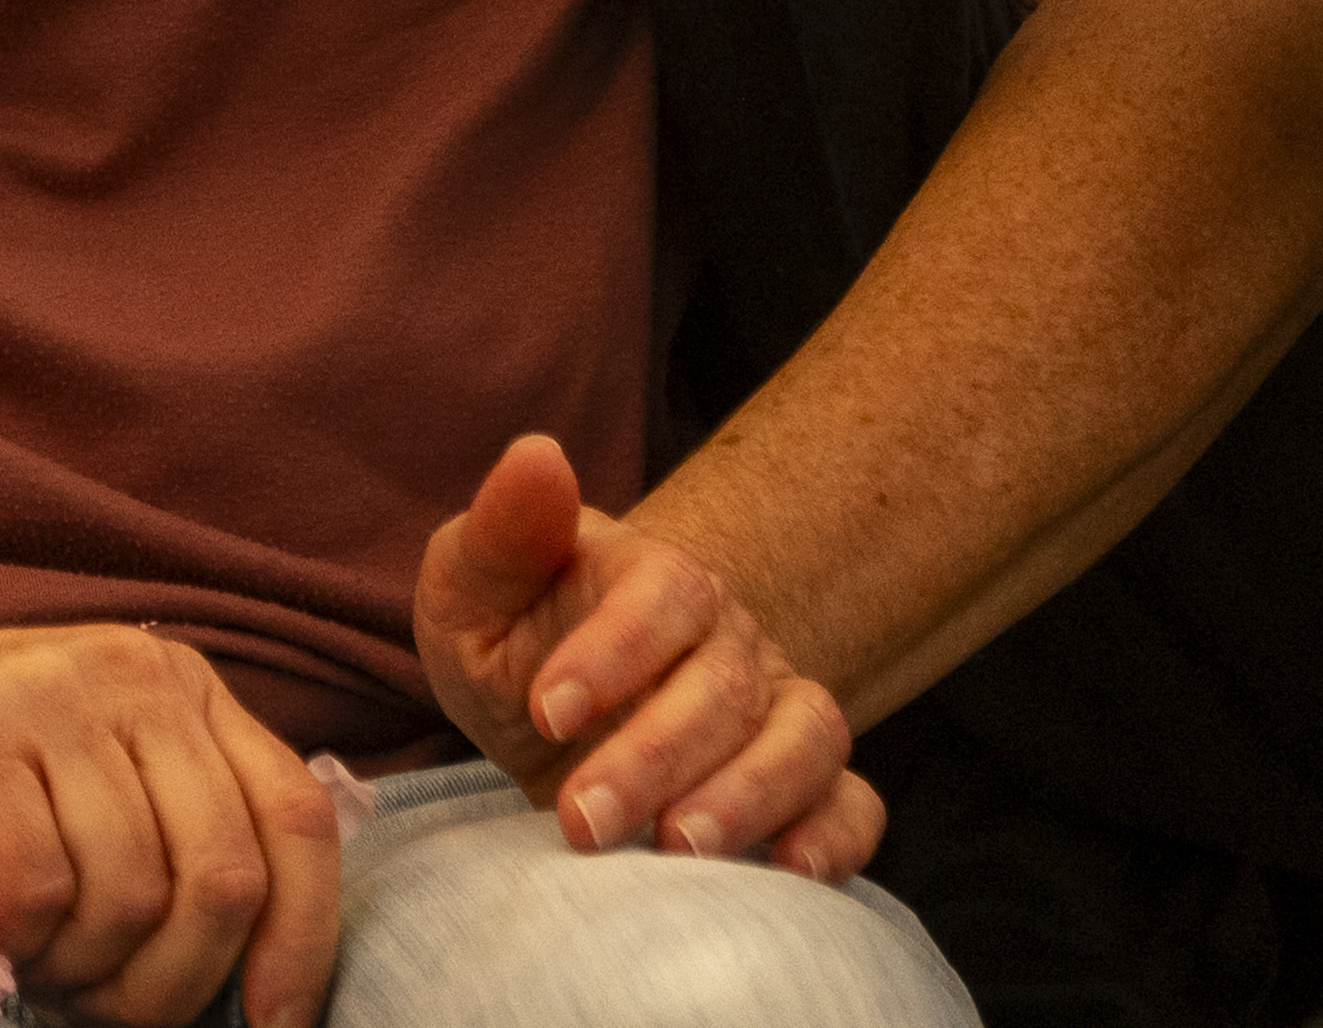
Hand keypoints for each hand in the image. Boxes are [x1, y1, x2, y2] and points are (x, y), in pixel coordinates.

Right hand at [0, 614, 344, 1026]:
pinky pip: (36, 894)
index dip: (301, 944)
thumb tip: (263, 978)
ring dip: (80, 970)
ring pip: (132, 898)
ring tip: (24, 958)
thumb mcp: (69, 773)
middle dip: (171, 986)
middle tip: (96, 1007)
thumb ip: (163, 831)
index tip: (270, 1025)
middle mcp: (121, 673)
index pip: (293, 820)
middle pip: (222, 878)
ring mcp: (38, 698)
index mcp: (168, 684)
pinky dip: (9, 941)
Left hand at [413, 435, 880, 884]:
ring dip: (749, 797)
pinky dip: (836, 835)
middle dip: (655, 757)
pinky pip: (851, 802)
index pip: (665, 595)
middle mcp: (731, 637)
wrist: (549, 714)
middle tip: (582, 819)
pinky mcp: (805, 783)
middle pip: (724, 686)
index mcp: (653, 577)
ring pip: (803, 738)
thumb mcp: (470, 591)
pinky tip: (787, 869)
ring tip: (677, 850)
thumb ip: (502, 533)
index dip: (615, 652)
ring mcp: (777, 706)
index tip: (545, 709)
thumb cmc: (508, 641)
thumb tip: (537, 453)